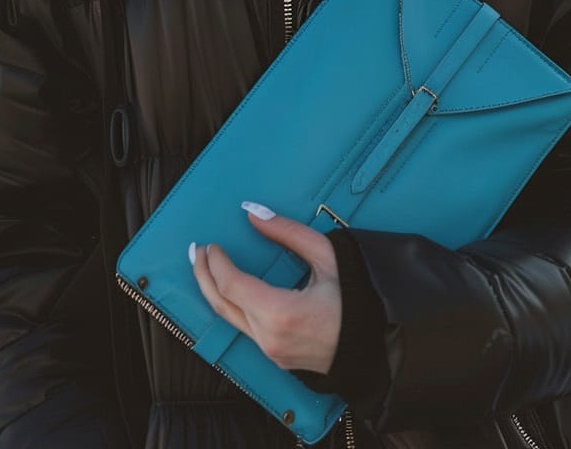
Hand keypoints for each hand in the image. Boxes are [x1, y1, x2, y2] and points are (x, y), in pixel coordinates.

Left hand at [191, 203, 341, 373]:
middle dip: (203, 276)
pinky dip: (230, 307)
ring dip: (214, 291)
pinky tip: (228, 291)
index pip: (231, 285)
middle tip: (195, 252)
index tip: (211, 244)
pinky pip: (244, 329)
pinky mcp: (276, 358)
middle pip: (221, 305)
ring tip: (205, 268)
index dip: (216, 263)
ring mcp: (271, 352)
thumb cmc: (355, 297)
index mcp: (280, 313)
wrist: (375, 344)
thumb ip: (287, 232)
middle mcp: (269, 338)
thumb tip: (253, 213)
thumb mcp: (325, 255)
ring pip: (230, 320)